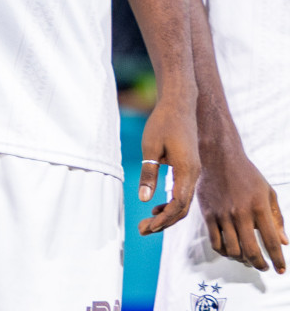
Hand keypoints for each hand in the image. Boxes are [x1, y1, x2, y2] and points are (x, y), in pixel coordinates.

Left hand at [138, 95, 200, 234]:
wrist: (179, 105)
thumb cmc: (162, 123)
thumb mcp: (150, 148)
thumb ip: (148, 173)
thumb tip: (145, 199)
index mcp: (187, 171)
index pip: (178, 205)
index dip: (164, 220)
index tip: (148, 227)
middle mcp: (193, 175)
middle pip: (183, 209)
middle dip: (164, 223)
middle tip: (143, 231)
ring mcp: (193, 172)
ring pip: (183, 203)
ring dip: (167, 216)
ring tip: (148, 224)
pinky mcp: (189, 169)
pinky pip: (183, 193)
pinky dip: (171, 204)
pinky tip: (156, 207)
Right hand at [195, 139, 287, 271]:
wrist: (218, 157)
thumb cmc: (247, 174)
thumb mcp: (268, 192)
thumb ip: (277, 218)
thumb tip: (284, 242)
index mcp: (259, 207)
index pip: (272, 242)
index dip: (278, 259)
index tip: (281, 270)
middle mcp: (241, 213)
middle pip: (251, 250)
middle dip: (260, 264)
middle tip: (264, 268)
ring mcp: (223, 215)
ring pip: (232, 249)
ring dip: (242, 259)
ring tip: (247, 259)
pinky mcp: (208, 214)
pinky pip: (215, 241)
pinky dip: (224, 251)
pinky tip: (230, 251)